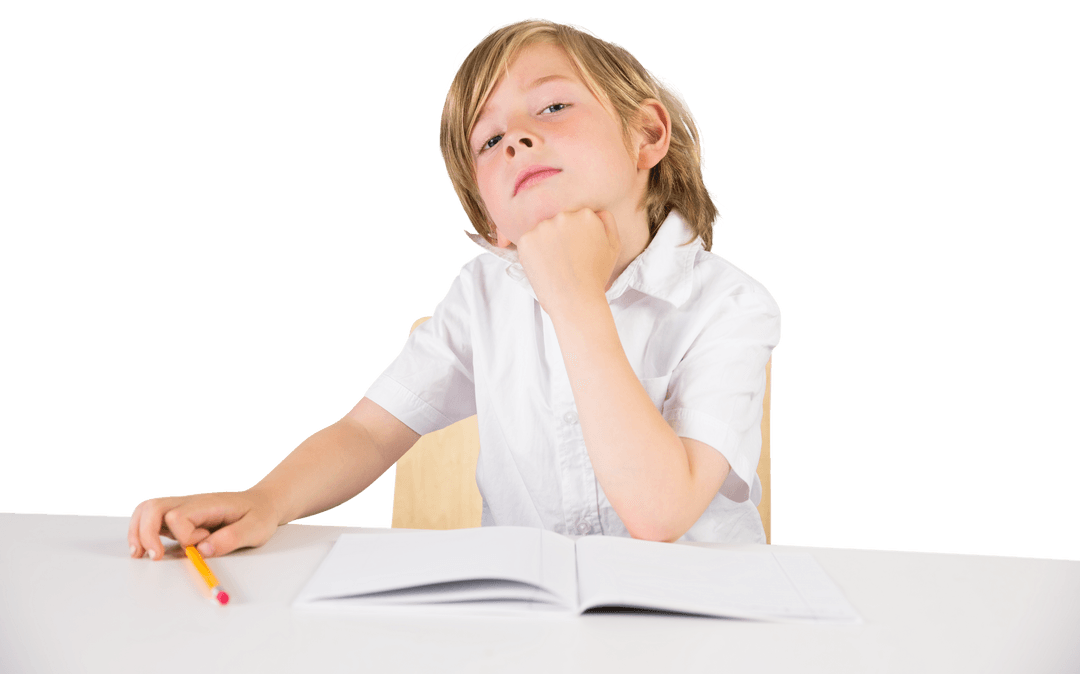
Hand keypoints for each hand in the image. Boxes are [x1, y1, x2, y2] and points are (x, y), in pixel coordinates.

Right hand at [128, 488, 279, 560]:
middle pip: (154, 507)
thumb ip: (231, 538)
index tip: (203, 544)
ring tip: (140, 554)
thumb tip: (202, 550)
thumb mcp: (256, 529)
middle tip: (152, 556)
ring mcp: (184, 509)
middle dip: (145, 533)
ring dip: (138, 532)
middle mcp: (191, 503)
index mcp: (208, 504)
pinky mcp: (180, 518)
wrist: (263, 503)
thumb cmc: (259, 515)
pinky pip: (153, 520)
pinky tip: (147, 549)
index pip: (180, 516)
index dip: (186, 536)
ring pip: (147, 511)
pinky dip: (144, 533)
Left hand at [516, 208, 619, 316]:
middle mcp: (564, 216)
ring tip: (556, 265)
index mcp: (586, 215)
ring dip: (546, 244)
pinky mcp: (526, 239)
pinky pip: (528, 241)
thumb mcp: (613, 247)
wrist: (576, 300)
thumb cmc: (596, 277)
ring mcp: (543, 227)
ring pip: (543, 231)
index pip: (577, 218)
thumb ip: (607, 222)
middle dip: (561, 237)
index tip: (578, 251)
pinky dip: (533, 253)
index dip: (577, 236)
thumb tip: (596, 211)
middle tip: (567, 260)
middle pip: (559, 222)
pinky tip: (544, 267)